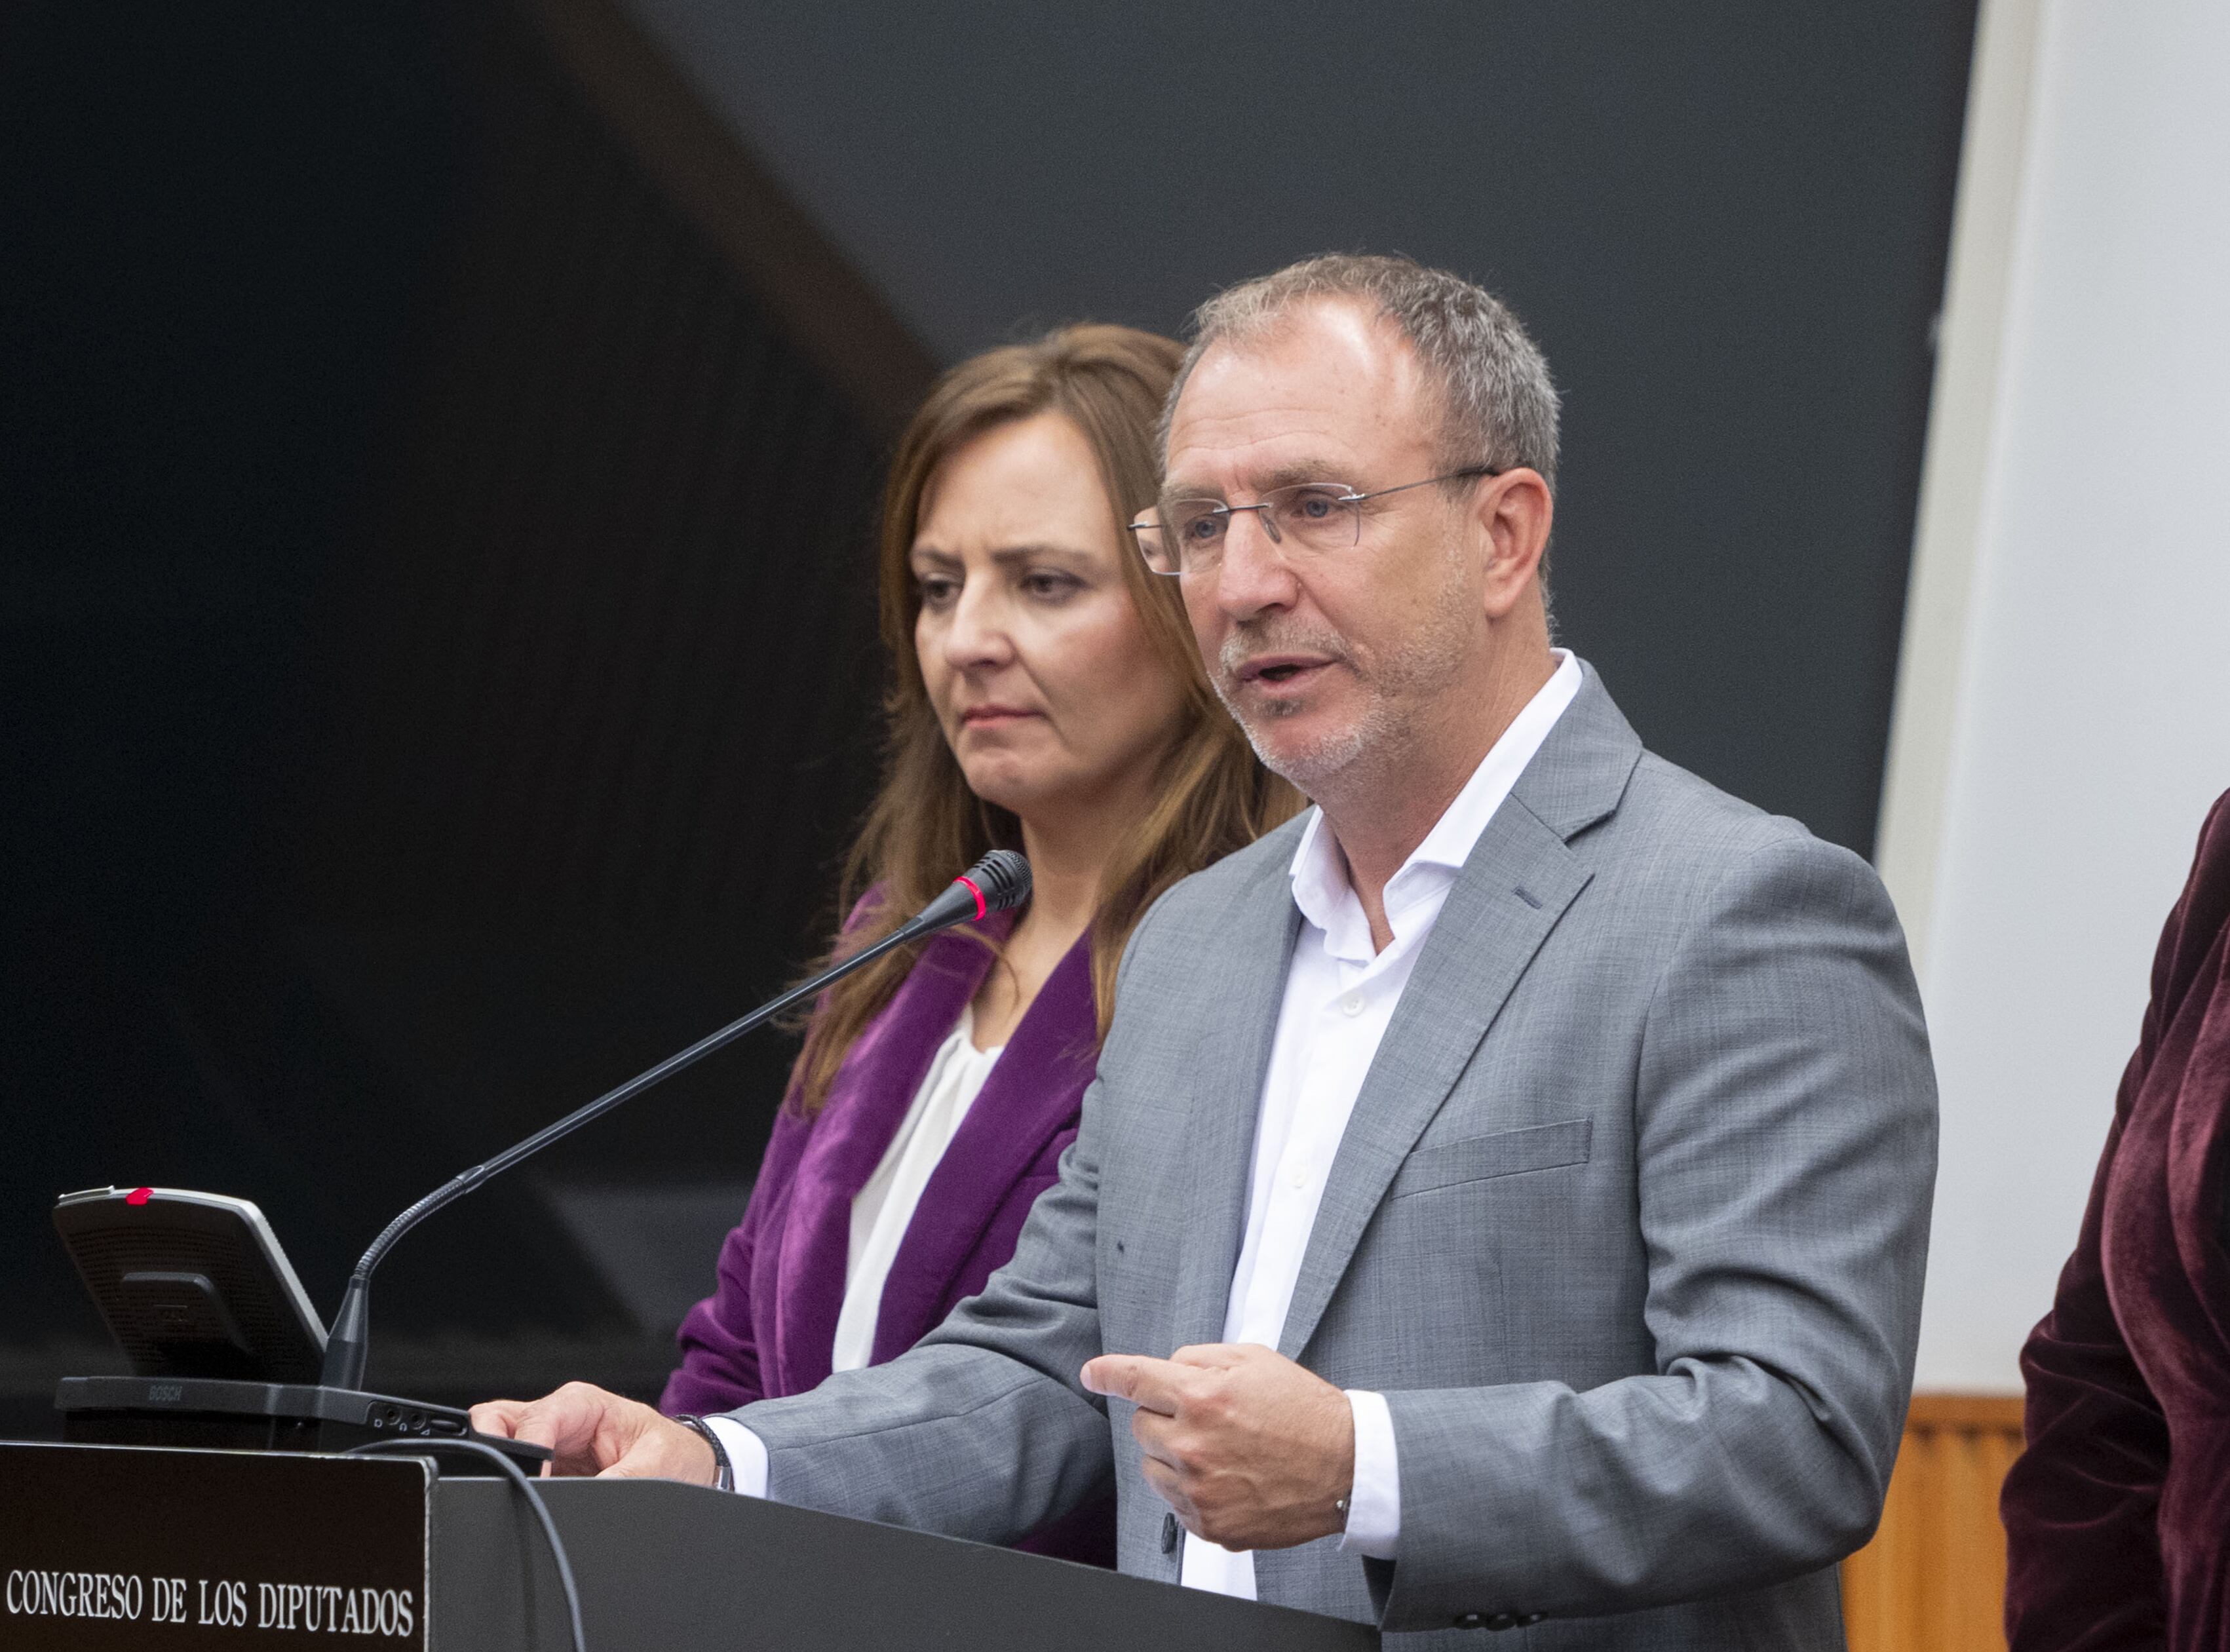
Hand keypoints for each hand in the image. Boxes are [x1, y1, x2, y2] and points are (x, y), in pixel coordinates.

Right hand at [469, 1382, 718, 1484]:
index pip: (534, 1420)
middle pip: (495, 1420)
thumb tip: (593, 1496)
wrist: (686, 1467)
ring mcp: (547, 1442)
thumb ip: (622, 1479)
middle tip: (507, 1483)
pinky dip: (507, 1485)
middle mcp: (558, 1417)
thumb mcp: (657, 1465)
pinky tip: (526, 1502)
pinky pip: (510, 1470)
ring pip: (494, 1442)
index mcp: (582, 1404)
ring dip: (498, 1468)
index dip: (527, 1452)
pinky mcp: (543, 1468)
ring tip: (520, 1496)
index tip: (533, 1482)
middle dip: (491, 1448)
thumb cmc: (674, 1454)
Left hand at [1080, 1343, 1352, 1550]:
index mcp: (1202, 1396)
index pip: (1134, 1379)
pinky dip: (1191, 1490)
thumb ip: (1199, 1358)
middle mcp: (1193, 1445)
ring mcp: (1199, 1490)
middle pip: (1141, 1424)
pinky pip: (1174, 1502)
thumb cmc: (1302, 1410)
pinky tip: (1229, 1479)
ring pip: (1152, 1466)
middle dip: (1165, 1416)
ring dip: (1174, 1455)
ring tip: (1222, 1451)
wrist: (1346, 1467)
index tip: (1092, 1374)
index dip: (1106, 1374)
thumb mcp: (1254, 1360)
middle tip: (1208, 1418)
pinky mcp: (1209, 1525)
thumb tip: (1163, 1370)